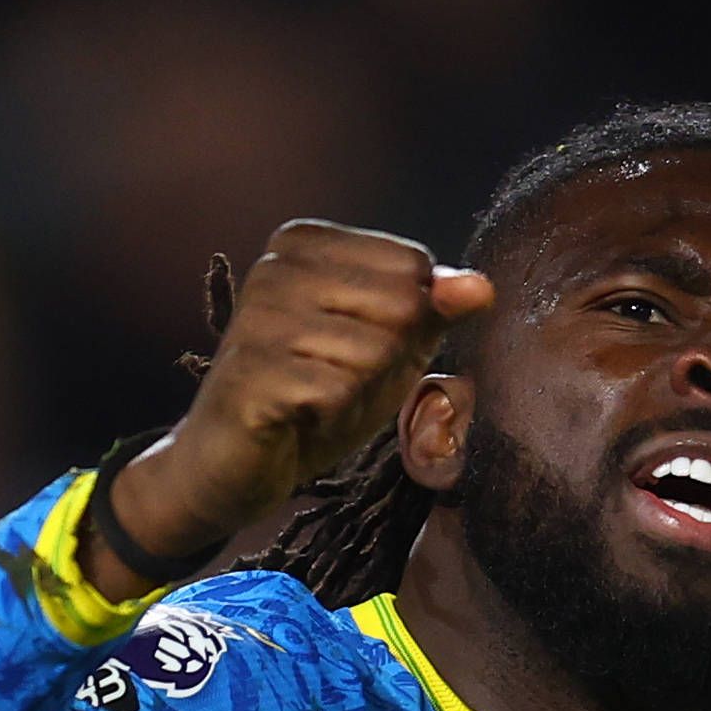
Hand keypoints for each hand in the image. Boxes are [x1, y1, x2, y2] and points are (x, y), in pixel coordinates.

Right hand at [96, 223, 489, 593]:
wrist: (230, 467)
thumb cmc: (311, 399)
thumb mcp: (386, 348)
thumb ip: (435, 310)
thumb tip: (480, 287)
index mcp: (305, 243)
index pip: (413, 267)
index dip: (409, 325)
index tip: (356, 349)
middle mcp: (275, 267)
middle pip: (400, 305)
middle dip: (387, 360)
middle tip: (335, 383)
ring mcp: (257, 317)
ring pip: (372, 350)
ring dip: (357, 393)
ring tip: (315, 402)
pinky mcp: (249, 372)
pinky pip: (335, 391)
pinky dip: (330, 418)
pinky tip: (297, 420)